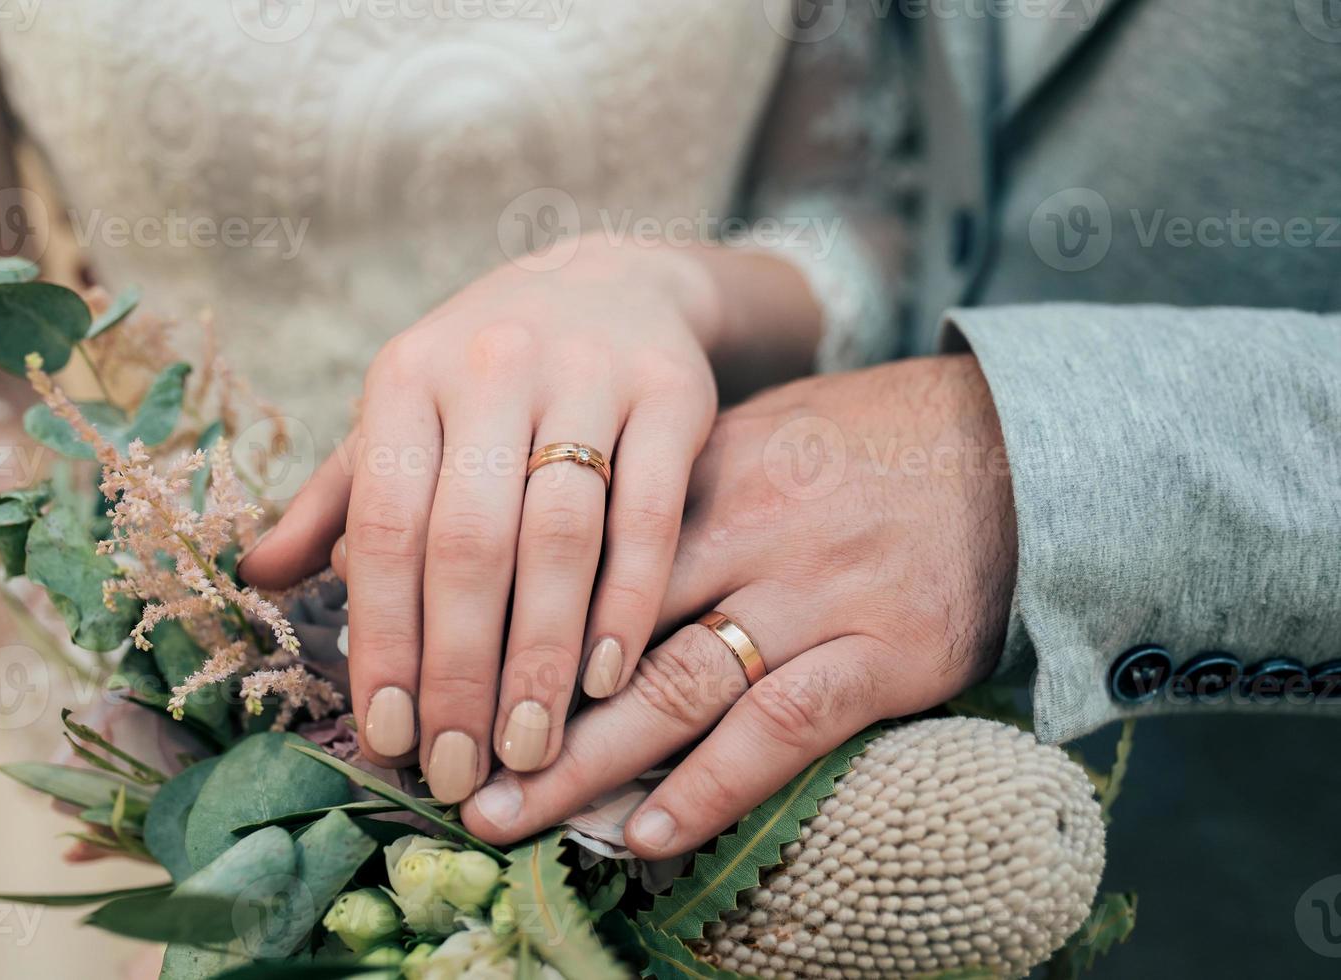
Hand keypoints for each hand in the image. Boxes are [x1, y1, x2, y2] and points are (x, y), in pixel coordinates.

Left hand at [241, 236, 818, 804]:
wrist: (615, 285)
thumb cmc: (487, 375)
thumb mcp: (404, 415)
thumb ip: (338, 497)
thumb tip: (252, 576)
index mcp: (406, 378)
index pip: (384, 524)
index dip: (384, 638)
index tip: (387, 736)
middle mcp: (490, 367)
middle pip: (469, 541)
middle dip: (458, 669)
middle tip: (459, 767)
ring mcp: (587, 377)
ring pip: (559, 535)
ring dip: (540, 654)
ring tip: (529, 746)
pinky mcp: (670, 395)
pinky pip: (647, 515)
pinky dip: (627, 601)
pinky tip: (607, 675)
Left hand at [459, 355, 1017, 855]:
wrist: (1013, 445)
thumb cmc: (864, 445)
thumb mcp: (749, 433)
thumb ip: (661, 486)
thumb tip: (558, 536)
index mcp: (697, 473)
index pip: (575, 552)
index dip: (500, 617)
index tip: (435, 671)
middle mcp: (745, 530)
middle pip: (604, 626)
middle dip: (518, 702)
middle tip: (443, 767)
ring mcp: (815, 592)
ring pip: (678, 684)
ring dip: (588, 761)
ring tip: (511, 814)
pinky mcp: (884, 650)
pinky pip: (785, 726)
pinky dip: (714, 784)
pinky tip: (652, 832)